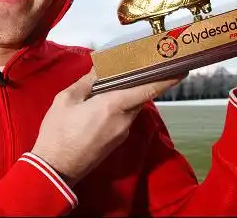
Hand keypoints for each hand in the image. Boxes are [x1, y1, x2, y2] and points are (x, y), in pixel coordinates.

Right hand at [31, 68, 185, 185]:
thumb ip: (86, 82)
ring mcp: (122, 133)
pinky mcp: (116, 142)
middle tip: (141, 66)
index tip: (180, 69)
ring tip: (117, 81)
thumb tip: (100, 68)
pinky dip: (121, 106)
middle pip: (141, 96)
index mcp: (113, 105)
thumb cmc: (57, 133)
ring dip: (129, 95)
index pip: (148, 89)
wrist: (55, 169)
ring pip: (132, 107)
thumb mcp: (66, 99)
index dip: (166, 78)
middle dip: (143, 82)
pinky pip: (125, 118)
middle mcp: (123, 120)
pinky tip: (106, 101)